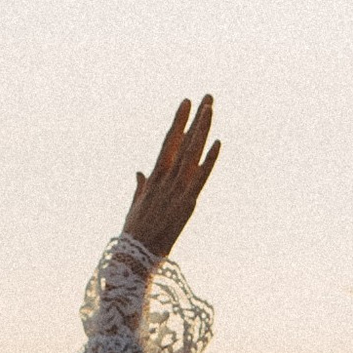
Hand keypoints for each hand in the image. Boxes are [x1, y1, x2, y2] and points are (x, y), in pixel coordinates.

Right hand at [124, 93, 219, 259]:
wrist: (134, 256)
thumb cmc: (134, 235)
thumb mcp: (135, 207)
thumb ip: (140, 187)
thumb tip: (140, 171)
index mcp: (154, 178)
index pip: (168, 142)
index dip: (179, 121)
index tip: (187, 103)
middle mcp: (165, 179)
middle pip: (183, 142)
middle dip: (196, 118)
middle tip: (207, 96)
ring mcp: (176, 190)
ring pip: (191, 153)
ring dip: (202, 130)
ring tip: (210, 109)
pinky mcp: (186, 204)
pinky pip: (200, 178)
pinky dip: (209, 160)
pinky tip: (218, 143)